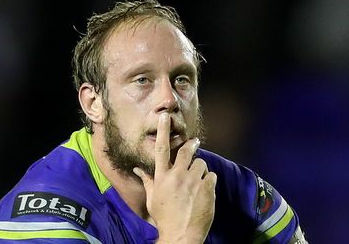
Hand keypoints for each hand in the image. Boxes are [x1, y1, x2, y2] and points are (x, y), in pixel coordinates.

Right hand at [133, 113, 216, 243]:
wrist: (181, 235)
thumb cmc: (164, 218)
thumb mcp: (151, 200)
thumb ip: (147, 181)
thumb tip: (137, 169)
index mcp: (162, 178)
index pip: (160, 149)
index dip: (162, 131)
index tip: (165, 117)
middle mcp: (177, 176)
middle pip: (185, 151)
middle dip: (191, 145)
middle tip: (194, 142)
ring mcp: (193, 181)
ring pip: (200, 163)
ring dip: (200, 169)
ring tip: (197, 181)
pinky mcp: (207, 188)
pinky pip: (211, 175)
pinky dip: (209, 181)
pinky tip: (205, 191)